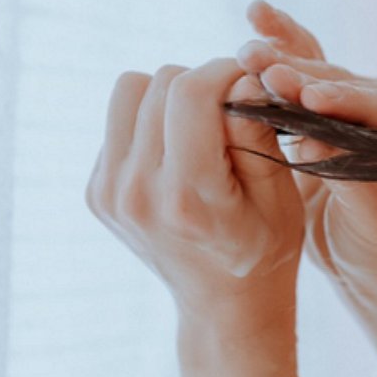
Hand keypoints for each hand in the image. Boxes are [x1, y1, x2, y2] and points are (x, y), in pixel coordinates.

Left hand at [84, 58, 305, 328]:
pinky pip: (120, 119)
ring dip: (169, 96)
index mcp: (185, 196)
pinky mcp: (96, 191)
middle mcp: (135, 193)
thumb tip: (242, 77)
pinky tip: (178, 154)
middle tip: (230, 110)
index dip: (225, 71)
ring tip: (200, 128)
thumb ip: (257, 133)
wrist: (223, 304)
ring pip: (130, 90)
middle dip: (202, 83)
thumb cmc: (264, 246)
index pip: (190, 92)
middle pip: (160, 82)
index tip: (249, 83)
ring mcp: (109, 193)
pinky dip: (151, 122)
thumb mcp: (280, 195)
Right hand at [237, 0, 376, 312]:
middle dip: (303, 78)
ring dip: (284, 62)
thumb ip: (356, 182)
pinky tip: (257, 14)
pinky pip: (314, 67)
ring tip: (246, 52)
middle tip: (259, 67)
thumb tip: (314, 140)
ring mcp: (376, 98)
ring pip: (325, 75)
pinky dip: (287, 44)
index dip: (343, 102)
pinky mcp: (344, 100)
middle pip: (349, 86)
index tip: (305, 96)